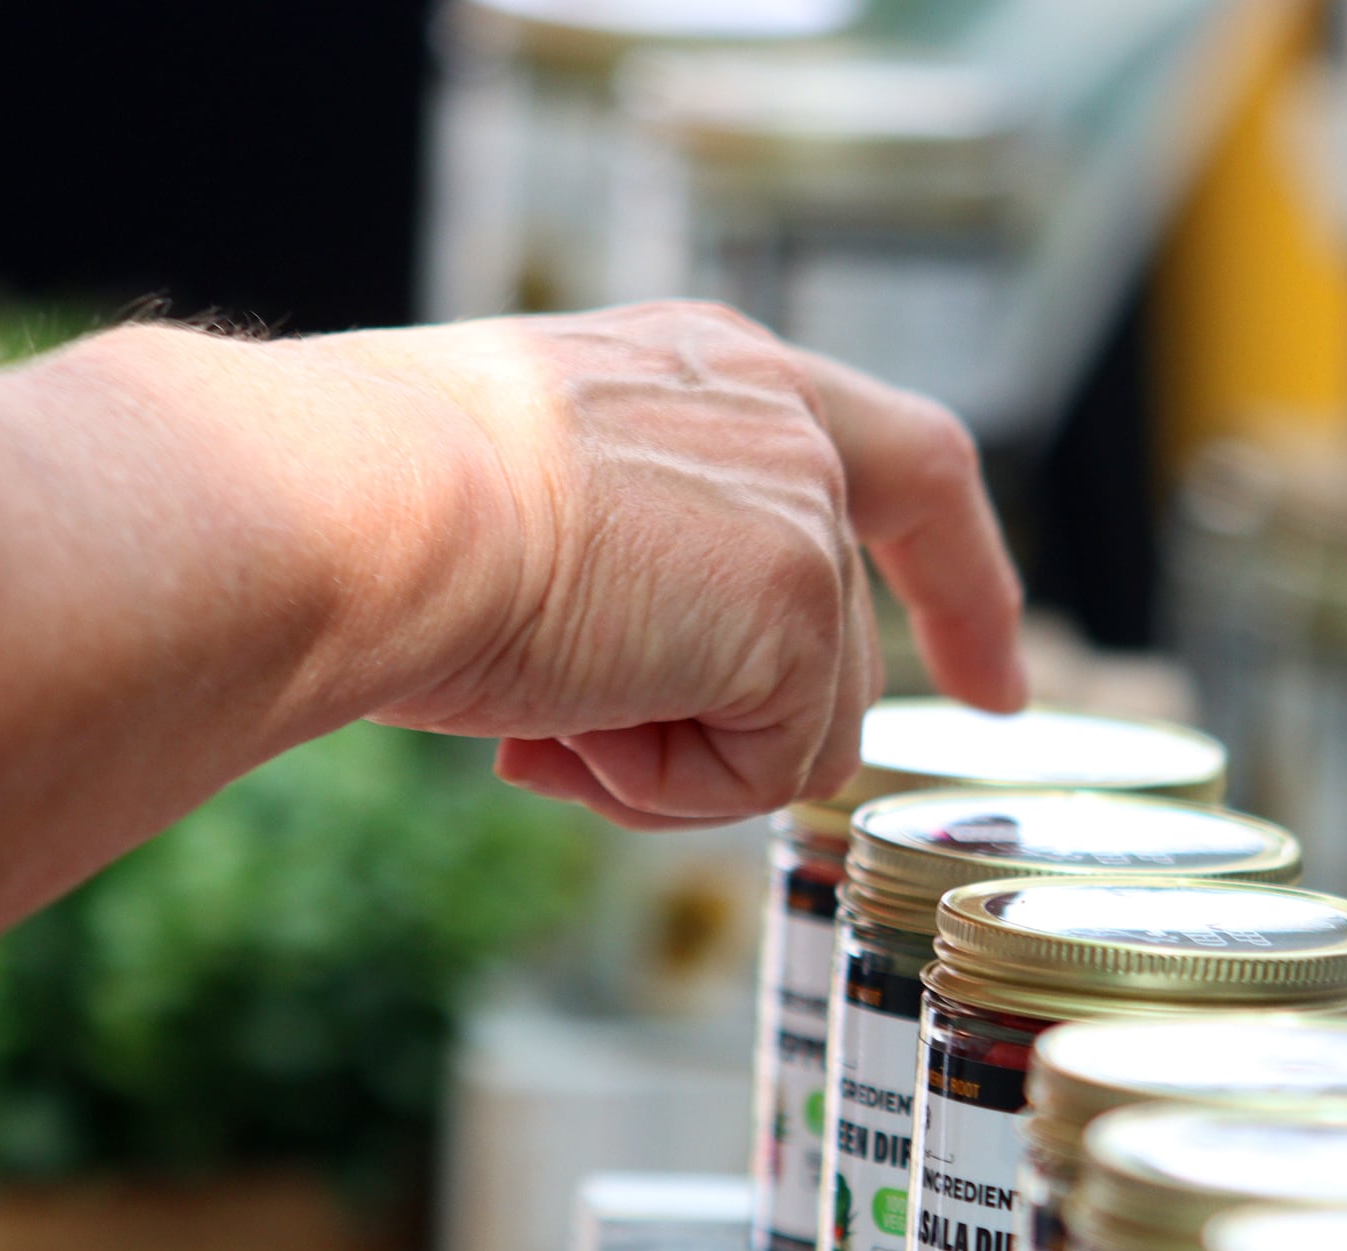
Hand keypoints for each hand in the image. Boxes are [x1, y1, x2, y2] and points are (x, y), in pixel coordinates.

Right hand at [330, 302, 1027, 828]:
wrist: (352, 508)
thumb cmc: (378, 504)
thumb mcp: (535, 503)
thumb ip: (640, 565)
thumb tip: (629, 700)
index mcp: (717, 370)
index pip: (902, 467)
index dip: (957, 582)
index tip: (994, 680)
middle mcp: (786, 424)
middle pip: (838, 656)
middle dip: (724, 744)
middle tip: (556, 747)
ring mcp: (802, 515)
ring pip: (799, 735)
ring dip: (663, 760)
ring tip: (537, 706)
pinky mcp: (795, 613)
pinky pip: (764, 774)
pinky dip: (658, 785)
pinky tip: (563, 720)